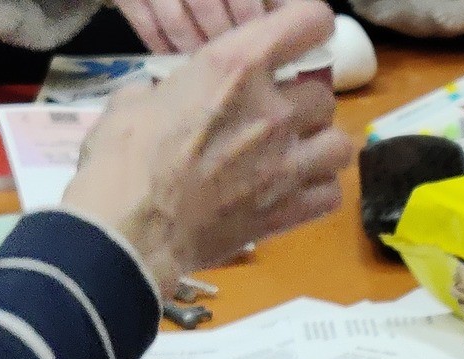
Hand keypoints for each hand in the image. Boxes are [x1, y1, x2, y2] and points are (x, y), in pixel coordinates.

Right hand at [62, 3, 353, 294]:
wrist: (130, 230)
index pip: (307, 23)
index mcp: (234, 67)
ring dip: (320, 147)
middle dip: (303, 105)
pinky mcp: (292, 210)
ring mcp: (289, 163)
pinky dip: (319, 191)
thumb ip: (173, 89)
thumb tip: (173, 96)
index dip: (311, 26)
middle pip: (322, 96)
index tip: (304, 37)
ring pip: (340, 144)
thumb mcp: (136, 99)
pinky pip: (332, 193)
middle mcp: (272, 110)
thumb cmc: (123, 160)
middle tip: (278, 117)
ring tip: (296, 154)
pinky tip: (296, 190)